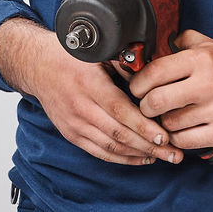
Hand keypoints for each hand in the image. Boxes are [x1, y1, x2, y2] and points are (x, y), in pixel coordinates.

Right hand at [0, 17, 180, 165]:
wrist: (37, 65)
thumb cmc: (69, 56)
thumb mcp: (98, 53)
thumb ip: (125, 67)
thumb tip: (154, 80)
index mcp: (89, 84)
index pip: (120, 111)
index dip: (144, 127)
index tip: (165, 136)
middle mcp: (80, 107)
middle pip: (119, 134)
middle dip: (151, 146)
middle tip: (175, 154)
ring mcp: (74, 123)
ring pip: (111, 147)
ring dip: (140, 155)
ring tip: (164, 157)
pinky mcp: (71, 133)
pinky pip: (99, 152)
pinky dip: (122, 159)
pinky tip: (141, 158)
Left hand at [130, 26, 212, 150]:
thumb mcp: (206, 44)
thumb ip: (177, 42)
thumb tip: (145, 47)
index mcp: (202, 60)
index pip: (154, 73)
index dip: (137, 83)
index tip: (136, 88)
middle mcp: (210, 84)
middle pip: (156, 102)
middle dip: (145, 106)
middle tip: (148, 106)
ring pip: (169, 124)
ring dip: (164, 122)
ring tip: (171, 115)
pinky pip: (185, 140)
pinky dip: (178, 136)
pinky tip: (183, 128)